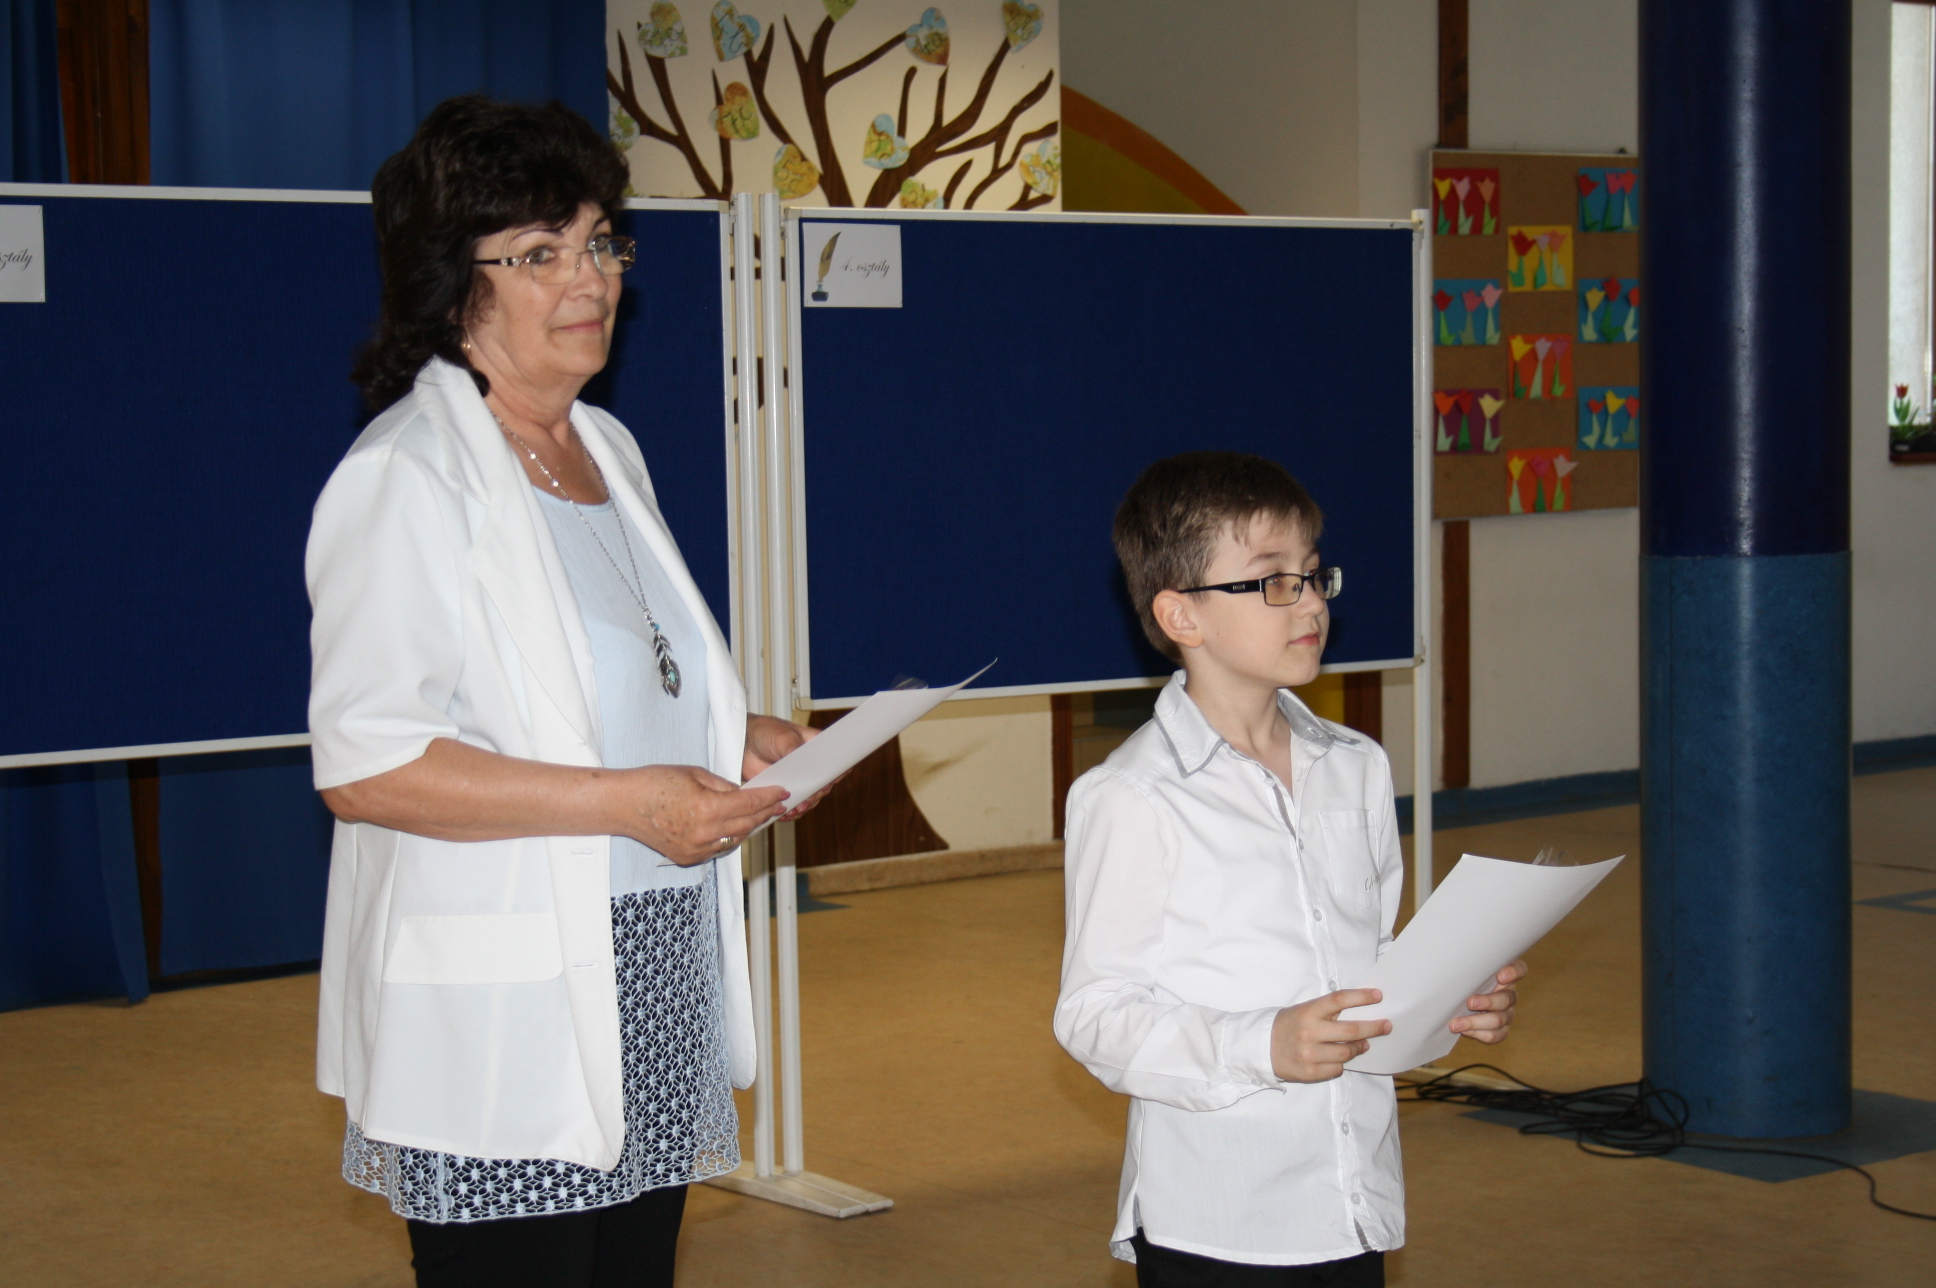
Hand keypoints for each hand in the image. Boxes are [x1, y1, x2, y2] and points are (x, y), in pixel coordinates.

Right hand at [614, 764, 787, 864]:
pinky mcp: (688, 857)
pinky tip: (735, 826)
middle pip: (747, 824)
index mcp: (709, 808)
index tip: (782, 792)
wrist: (624, 805)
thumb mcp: (695, 773)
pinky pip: (718, 848)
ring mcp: (697, 849)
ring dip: (749, 826)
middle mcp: (705, 833)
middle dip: (765, 813)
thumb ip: (724, 786)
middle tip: (777, 804)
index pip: (750, 804)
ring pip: (735, 839)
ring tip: (760, 814)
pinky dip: (729, 836)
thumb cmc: (655, 783)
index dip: (769, 797)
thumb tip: (744, 794)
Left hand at [741, 714, 835, 820]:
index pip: (834, 761)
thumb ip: (795, 750)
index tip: (828, 781)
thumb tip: (805, 767)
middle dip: (816, 793)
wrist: (742, 743)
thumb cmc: (765, 731)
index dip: (835, 772)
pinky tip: (785, 812)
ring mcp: (798, 779)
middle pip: (823, 784)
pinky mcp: (785, 790)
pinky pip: (793, 805)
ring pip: (810, 798)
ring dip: (804, 805)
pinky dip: (790, 811)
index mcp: (816, 747)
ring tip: (796, 808)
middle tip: (808, 797)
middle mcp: (810, 765)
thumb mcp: (782, 737)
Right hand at [1270, 989, 1391, 1082]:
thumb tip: (1361, 1014)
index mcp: (1308, 1012)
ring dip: (1359, 1047)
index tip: (1378, 995)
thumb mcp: (1304, 1011)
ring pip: (1347, 1052)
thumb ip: (1328, 1012)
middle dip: (1373, 1027)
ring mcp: (1310, 1054)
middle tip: (1386, 1026)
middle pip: (1351, 1030)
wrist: (1262, 1048)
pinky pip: (1337, 1068)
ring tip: (1363, 1044)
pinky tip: (1337, 1057)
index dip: (1361, 997)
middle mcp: (1309, 1032)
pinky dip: (1341, 1063)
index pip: (1339, 1000)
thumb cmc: (1289, 1026)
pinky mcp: (1310, 1072)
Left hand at [1451, 959, 1526, 1042]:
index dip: (1514, 973)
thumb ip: (1466, 963)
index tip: (1500, 976)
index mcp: (1504, 977)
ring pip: (1499, 1020)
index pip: (1520, 970)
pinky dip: (1478, 1034)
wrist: (1458, 1003)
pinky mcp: (1500, 1030)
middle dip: (1488, 1002)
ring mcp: (1506, 1014)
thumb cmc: (1463, 981)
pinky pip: (1495, 1035)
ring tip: (1456, 1024)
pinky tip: (1463, 1030)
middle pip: (1507, 999)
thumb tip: (1448, 956)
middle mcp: (1508, 995)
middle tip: (1470, 1003)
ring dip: (1475, 1022)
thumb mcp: (1467, 970)